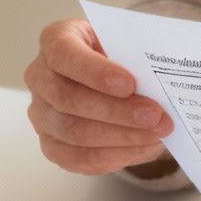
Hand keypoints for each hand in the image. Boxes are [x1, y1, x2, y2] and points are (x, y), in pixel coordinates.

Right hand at [24, 18, 176, 174]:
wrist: (108, 78)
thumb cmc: (116, 55)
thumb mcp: (124, 42)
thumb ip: (136, 56)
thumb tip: (161, 83)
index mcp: (55, 41)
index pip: (64, 55)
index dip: (95, 72)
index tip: (129, 84)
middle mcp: (40, 77)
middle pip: (68, 99)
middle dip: (116, 111)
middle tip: (154, 115)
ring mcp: (41, 114)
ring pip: (73, 132)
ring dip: (121, 136)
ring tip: (156, 133)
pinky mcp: (51, 145)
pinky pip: (79, 159)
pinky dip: (116, 156)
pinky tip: (144, 147)